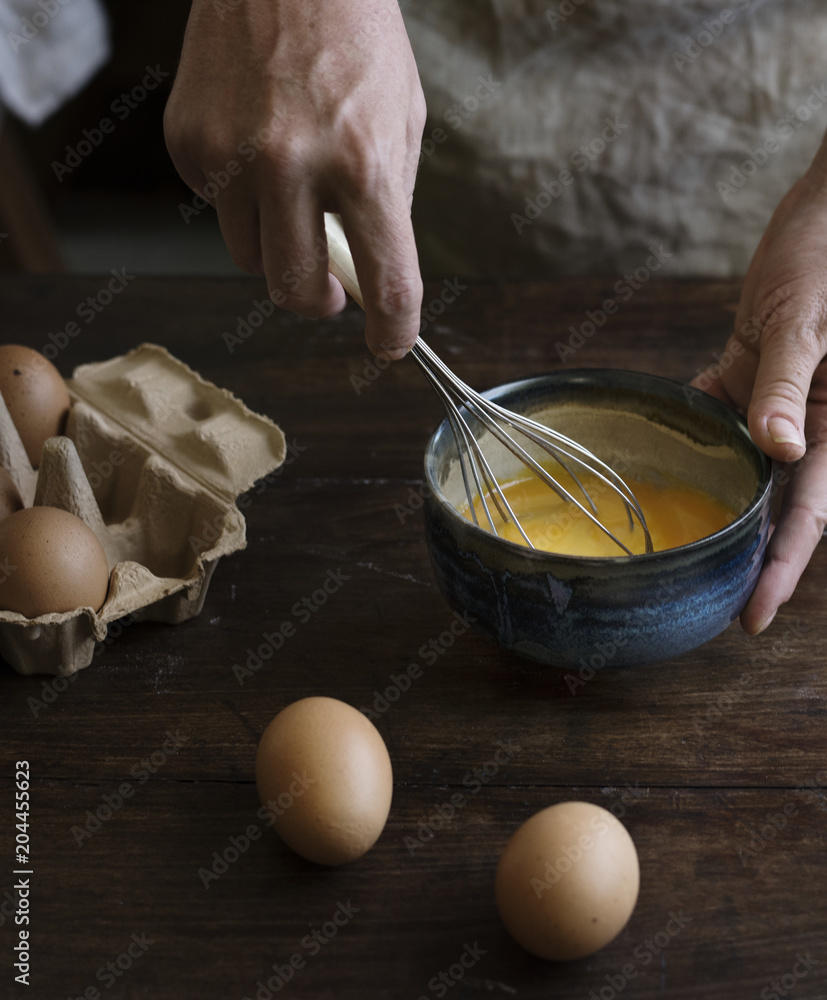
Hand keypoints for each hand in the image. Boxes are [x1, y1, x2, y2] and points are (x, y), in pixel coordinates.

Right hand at [164, 0, 425, 357]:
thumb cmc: (356, 38)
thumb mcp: (404, 121)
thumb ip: (389, 204)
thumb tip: (369, 272)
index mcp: (363, 163)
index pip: (386, 280)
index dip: (393, 329)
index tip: (390, 344)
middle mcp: (290, 165)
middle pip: (295, 290)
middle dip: (320, 301)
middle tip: (333, 291)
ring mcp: (229, 156)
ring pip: (250, 259)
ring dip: (278, 248)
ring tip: (296, 198)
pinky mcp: (188, 144)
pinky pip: (217, 210)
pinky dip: (242, 200)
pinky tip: (257, 150)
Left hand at [692, 136, 826, 633]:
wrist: (824, 205)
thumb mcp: (806, 322)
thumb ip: (786, 385)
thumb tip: (781, 449)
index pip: (809, 515)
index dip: (779, 569)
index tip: (752, 618)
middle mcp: (811, 424)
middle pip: (775, 505)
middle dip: (743, 555)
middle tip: (703, 601)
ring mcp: (779, 400)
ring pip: (744, 467)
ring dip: (715, 501)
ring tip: (677, 546)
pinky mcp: (749, 371)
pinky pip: (718, 414)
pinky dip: (692, 434)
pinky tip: (659, 457)